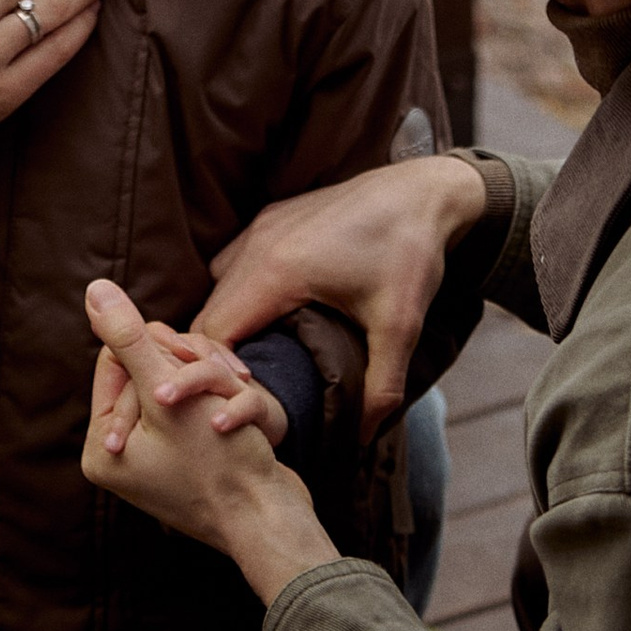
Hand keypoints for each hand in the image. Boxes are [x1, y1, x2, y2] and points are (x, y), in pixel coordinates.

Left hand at [80, 283, 332, 607]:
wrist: (269, 520)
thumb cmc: (215, 461)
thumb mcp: (165, 392)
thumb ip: (126, 337)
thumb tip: (93, 289)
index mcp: (101, 447)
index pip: (114, 359)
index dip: (158, 352)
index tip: (187, 369)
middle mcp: (120, 458)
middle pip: (146, 372)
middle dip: (185, 371)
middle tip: (219, 380)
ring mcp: (153, 465)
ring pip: (176, 386)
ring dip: (207, 384)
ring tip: (233, 395)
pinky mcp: (185, 465)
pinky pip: (194, 414)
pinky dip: (216, 408)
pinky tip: (234, 423)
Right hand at [196, 154, 489, 432]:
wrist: (421, 192)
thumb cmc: (408, 253)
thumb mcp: (400, 326)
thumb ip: (380, 388)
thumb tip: (364, 439)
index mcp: (278, 269)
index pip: (216, 331)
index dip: (218, 373)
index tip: (242, 402)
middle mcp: (258, 243)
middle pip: (209, 310)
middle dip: (214, 356)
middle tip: (242, 394)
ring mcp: (262, 226)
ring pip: (217, 285)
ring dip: (225, 322)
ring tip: (253, 362)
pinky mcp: (273, 218)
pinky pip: (233, 262)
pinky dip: (236, 294)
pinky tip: (266, 318)